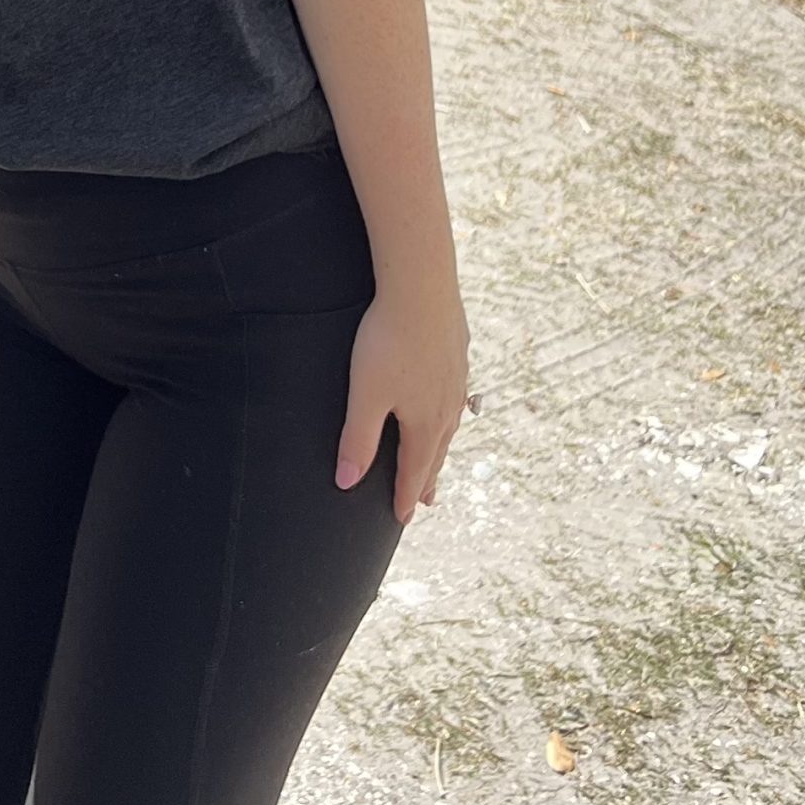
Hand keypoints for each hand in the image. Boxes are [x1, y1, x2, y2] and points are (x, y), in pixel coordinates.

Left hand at [337, 277, 469, 523]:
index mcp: (424, 422)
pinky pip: (454, 394)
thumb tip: (346, 482)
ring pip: (448, 423)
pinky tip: (446, 404)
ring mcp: (456, 379)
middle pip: (435, 451)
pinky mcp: (457, 352)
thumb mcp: (366, 394)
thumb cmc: (388, 340)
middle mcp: (447, 407)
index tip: (402, 518)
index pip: (414, 469)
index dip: (406, 495)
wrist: (422, 286)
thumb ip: (357, 438)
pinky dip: (448, 412)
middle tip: (424, 500)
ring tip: (435, 458)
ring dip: (439, 446)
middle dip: (426, 477)